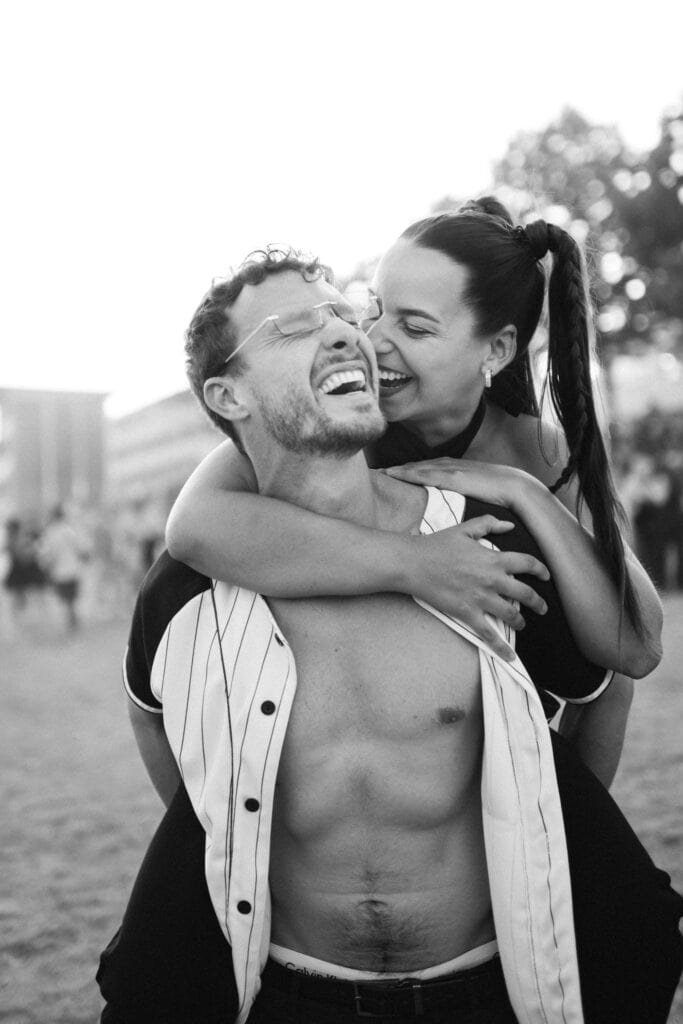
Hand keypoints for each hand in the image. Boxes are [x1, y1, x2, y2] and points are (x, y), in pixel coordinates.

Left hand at [384, 458, 533, 510]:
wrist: (516, 487)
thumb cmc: (499, 493)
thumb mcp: (478, 491)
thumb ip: (465, 494)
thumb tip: (456, 507)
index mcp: (455, 469)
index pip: (426, 468)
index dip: (409, 470)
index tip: (392, 474)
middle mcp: (450, 465)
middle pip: (418, 465)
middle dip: (398, 468)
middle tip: (379, 472)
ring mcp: (450, 469)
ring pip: (418, 467)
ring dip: (399, 469)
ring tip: (381, 472)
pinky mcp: (453, 476)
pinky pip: (426, 474)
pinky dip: (409, 473)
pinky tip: (395, 474)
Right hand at [408, 516, 548, 660]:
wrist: (414, 563)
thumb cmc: (437, 545)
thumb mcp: (465, 528)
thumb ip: (489, 524)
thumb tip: (509, 525)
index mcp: (493, 559)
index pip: (527, 564)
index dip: (541, 570)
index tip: (546, 576)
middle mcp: (492, 580)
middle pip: (525, 593)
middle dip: (538, 602)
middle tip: (542, 608)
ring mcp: (480, 598)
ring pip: (511, 614)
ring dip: (520, 621)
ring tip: (522, 624)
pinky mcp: (467, 613)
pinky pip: (488, 633)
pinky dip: (501, 647)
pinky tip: (510, 656)